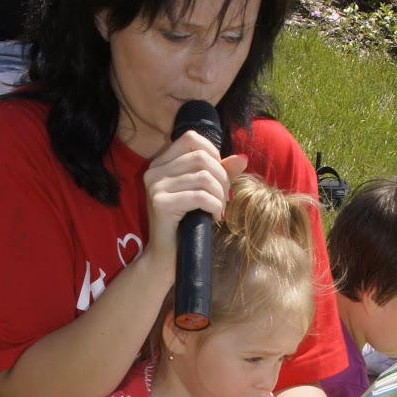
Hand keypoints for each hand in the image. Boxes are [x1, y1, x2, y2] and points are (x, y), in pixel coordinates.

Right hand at [143, 131, 247, 261]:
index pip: (191, 139)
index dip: (213, 153)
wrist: (166, 258)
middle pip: (201, 157)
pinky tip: (214, 217)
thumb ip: (219, 173)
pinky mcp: (161, 203)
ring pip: (204, 177)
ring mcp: (155, 187)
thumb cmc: (186, 224)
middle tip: (225, 198)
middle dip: (221, 177)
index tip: (219, 176)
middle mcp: (154, 171)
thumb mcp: (203, 193)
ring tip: (219, 209)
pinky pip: (200, 196)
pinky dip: (215, 206)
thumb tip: (242, 159)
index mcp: (160, 164)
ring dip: (220, 195)